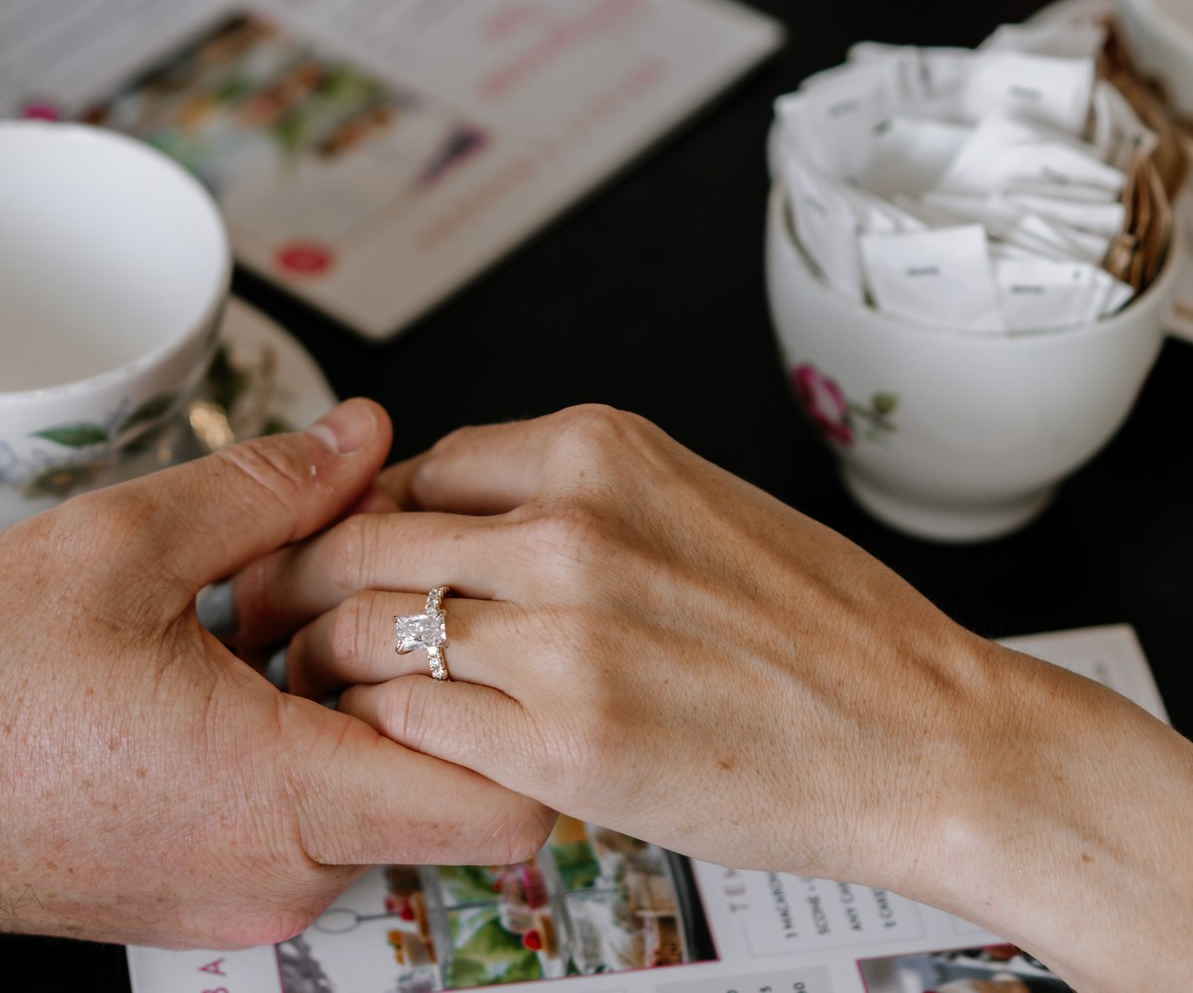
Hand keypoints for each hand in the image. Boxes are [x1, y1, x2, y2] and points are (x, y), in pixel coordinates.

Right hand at [0, 399, 551, 947]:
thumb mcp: (123, 542)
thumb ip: (274, 487)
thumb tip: (371, 436)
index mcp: (281, 794)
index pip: (504, 803)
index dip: (519, 704)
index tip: (483, 621)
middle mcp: (276, 874)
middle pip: (440, 789)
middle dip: (415, 676)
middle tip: (340, 584)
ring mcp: (237, 899)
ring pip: (366, 803)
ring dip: (343, 706)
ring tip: (255, 624)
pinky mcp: (198, 898)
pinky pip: (297, 825)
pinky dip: (288, 746)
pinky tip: (214, 670)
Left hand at [226, 403, 1022, 891]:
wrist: (926, 739)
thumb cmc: (830, 634)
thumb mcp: (694, 502)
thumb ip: (575, 496)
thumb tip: (460, 509)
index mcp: (599, 448)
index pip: (415, 466)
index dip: (360, 518)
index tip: (337, 550)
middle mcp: (569, 525)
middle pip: (359, 538)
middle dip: (293, 579)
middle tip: (266, 614)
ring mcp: (562, 633)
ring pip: (362, 629)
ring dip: (318, 661)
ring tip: (309, 686)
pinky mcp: (562, 743)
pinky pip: (408, 721)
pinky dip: (376, 731)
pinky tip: (384, 743)